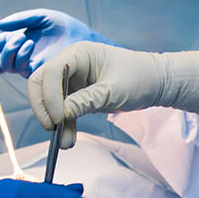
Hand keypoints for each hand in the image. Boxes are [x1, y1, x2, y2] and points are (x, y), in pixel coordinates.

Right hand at [0, 9, 113, 78]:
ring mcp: (27, 67)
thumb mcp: (41, 17)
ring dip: (10, 53)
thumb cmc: (63, 27)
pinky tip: (28, 48)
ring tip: (23, 40)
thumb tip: (0, 24)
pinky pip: (24, 70)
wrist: (84, 40)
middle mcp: (17, 57)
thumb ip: (21, 19)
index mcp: (14, 41)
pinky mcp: (39, 74)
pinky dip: (22, 58)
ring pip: (8, 66)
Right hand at [28, 43, 198, 148]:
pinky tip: (68, 140)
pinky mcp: (78, 95)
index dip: (49, 96)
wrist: (156, 83)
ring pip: (50, 100)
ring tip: (65, 144)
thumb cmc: (139, 79)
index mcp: (78, 53)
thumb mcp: (112, 92)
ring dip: (53, 121)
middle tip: (52, 129)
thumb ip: (85, 101)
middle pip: (41, 84)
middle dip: (43, 108)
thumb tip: (60, 115)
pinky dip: (64, 125)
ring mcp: (73, 80)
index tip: (59, 118)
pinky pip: (63, 111)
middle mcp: (71, 64)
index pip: (50, 72)